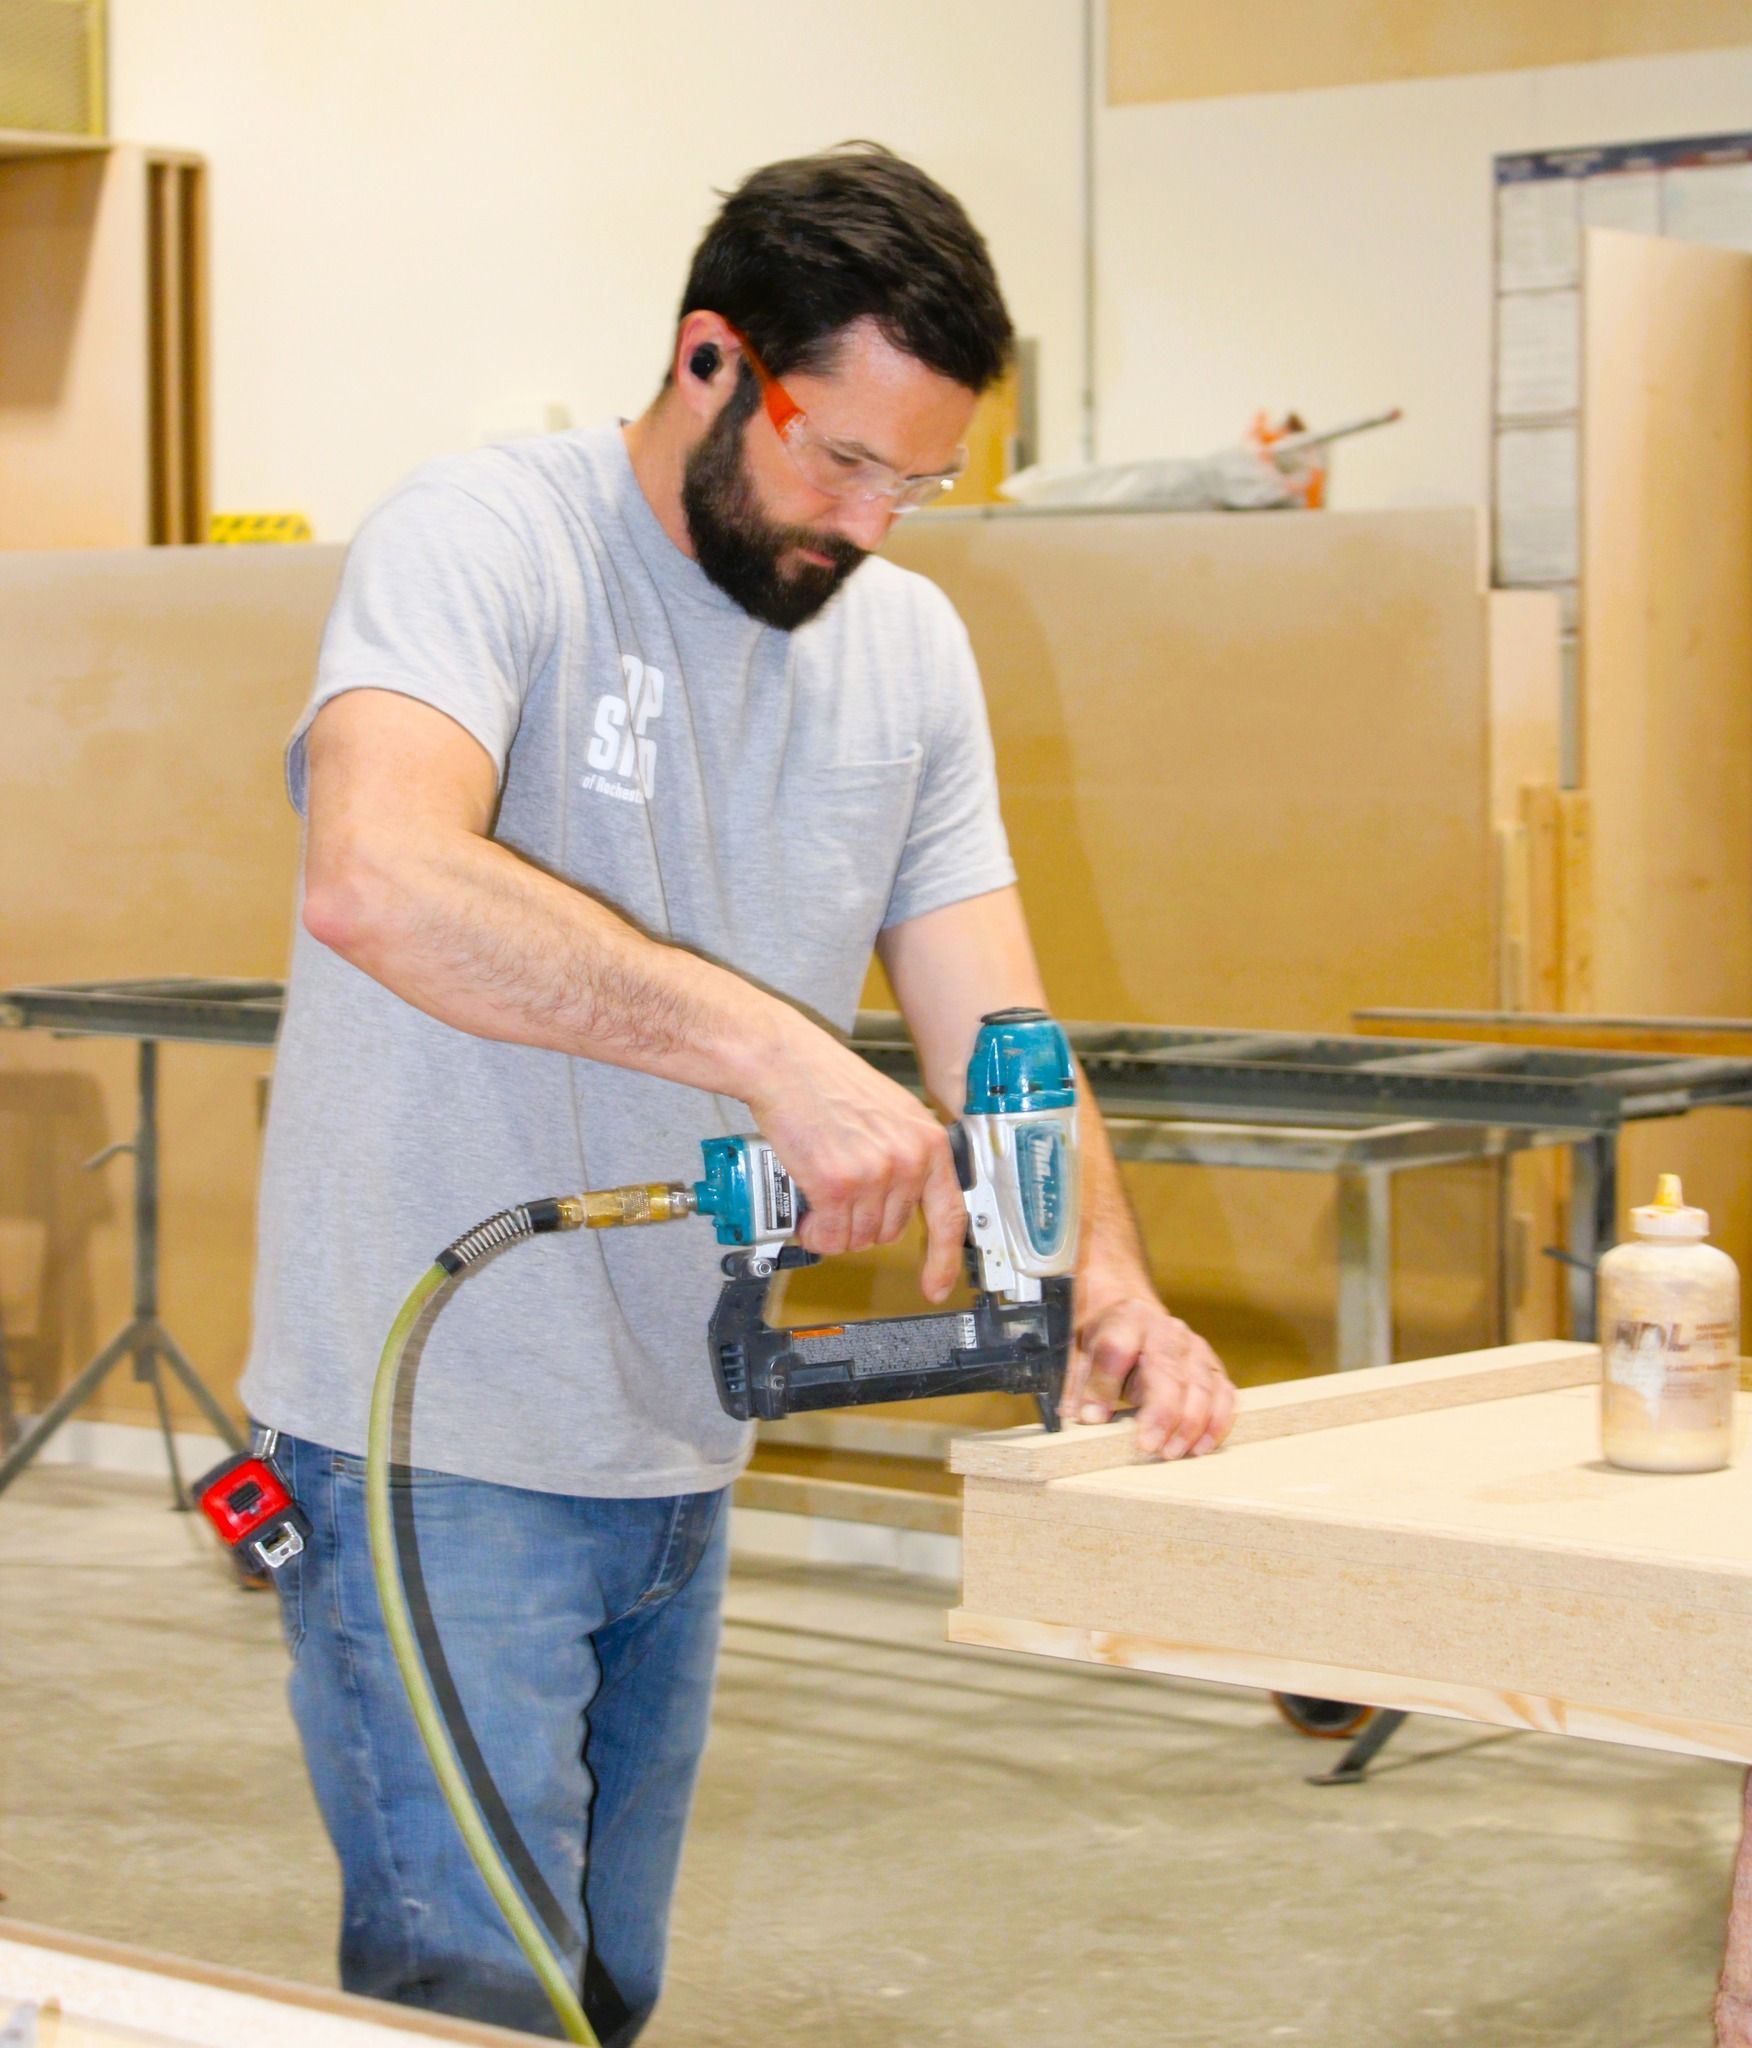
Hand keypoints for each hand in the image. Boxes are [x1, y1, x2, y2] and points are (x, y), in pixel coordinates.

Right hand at [743, 1016, 967, 1301]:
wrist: (784, 1063)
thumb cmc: (826, 1080)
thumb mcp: (889, 1113)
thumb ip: (903, 1153)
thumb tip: (900, 1199)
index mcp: (927, 1140)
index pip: (948, 1213)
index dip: (943, 1257)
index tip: (936, 1285)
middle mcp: (909, 1159)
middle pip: (890, 1231)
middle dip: (860, 1223)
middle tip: (837, 1197)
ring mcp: (875, 1174)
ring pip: (857, 1237)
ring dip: (834, 1230)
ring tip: (818, 1199)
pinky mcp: (838, 1185)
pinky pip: (829, 1235)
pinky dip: (814, 1233)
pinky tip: (806, 1213)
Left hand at [1058, 1287, 1235, 1458]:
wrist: (1136, 1316)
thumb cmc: (1106, 1339)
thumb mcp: (1081, 1351)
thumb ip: (1080, 1382)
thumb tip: (1084, 1416)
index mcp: (1127, 1318)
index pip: (1116, 1349)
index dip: (1104, 1386)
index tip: (1093, 1418)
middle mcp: (1166, 1329)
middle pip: (1167, 1369)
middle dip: (1161, 1412)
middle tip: (1148, 1446)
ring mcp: (1195, 1348)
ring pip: (1200, 1385)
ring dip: (1190, 1423)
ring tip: (1172, 1453)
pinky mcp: (1213, 1367)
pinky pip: (1224, 1395)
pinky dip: (1216, 1422)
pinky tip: (1202, 1447)